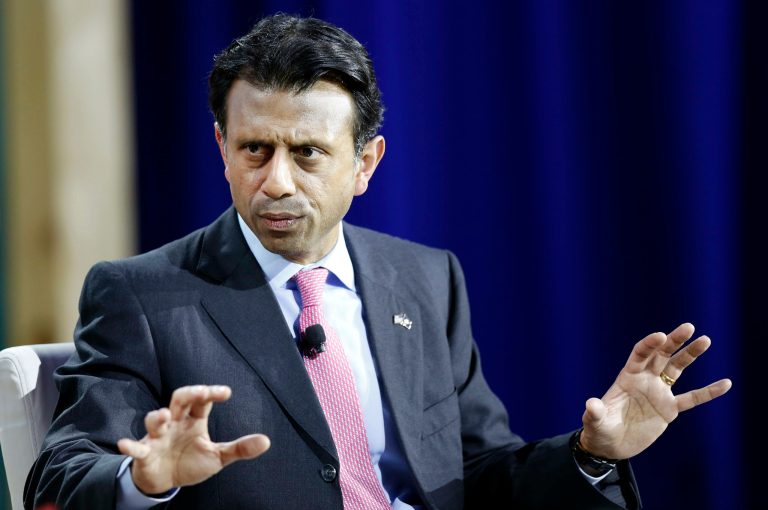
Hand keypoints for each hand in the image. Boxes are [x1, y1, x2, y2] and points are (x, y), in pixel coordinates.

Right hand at [117, 385, 269, 494]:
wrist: (165, 481)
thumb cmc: (190, 462)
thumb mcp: (218, 457)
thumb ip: (239, 448)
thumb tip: (267, 441)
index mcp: (193, 420)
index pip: (202, 401)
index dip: (211, 393)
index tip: (226, 392)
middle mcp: (175, 422)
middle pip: (179, 399)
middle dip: (189, 393)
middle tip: (201, 392)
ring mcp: (158, 436)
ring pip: (155, 420)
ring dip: (157, 417)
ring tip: (162, 414)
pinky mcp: (144, 453)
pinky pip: (136, 448)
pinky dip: (130, 447)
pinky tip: (125, 444)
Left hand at [578, 323, 730, 459]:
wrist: (610, 445)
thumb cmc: (599, 429)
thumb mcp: (595, 421)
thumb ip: (595, 412)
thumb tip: (591, 405)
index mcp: (627, 376)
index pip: (640, 354)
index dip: (649, 344)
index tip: (660, 336)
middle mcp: (645, 379)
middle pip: (661, 355)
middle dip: (674, 341)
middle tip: (689, 327)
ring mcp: (659, 393)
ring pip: (677, 369)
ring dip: (690, 354)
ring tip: (705, 340)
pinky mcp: (669, 409)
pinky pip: (692, 398)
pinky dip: (708, 392)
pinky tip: (726, 383)